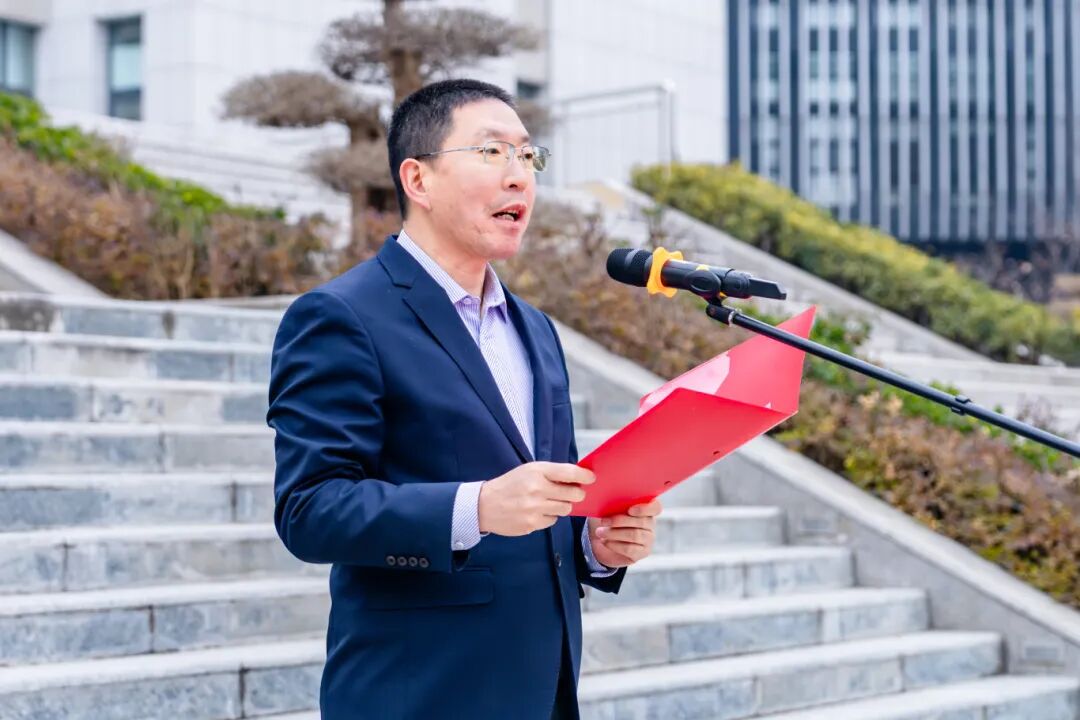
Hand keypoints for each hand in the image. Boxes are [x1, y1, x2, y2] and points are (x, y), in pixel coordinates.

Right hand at [477, 462, 593, 536]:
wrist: (485, 505)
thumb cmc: (510, 485)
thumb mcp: (528, 470)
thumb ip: (552, 473)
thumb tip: (578, 478)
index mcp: (537, 471)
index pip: (569, 472)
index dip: (585, 476)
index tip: (591, 478)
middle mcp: (537, 489)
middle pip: (573, 494)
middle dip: (577, 494)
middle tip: (574, 493)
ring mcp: (534, 508)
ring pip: (565, 509)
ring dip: (562, 506)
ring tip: (550, 502)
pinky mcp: (532, 524)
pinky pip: (553, 521)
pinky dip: (549, 516)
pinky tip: (536, 511)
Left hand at [587, 499, 662, 568]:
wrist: (603, 541)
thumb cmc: (608, 519)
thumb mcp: (610, 509)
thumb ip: (614, 503)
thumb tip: (605, 498)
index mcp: (646, 509)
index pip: (656, 507)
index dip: (645, 509)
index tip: (630, 510)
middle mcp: (650, 524)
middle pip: (641, 522)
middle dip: (619, 521)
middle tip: (603, 521)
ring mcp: (648, 540)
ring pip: (634, 535)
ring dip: (614, 533)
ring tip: (600, 532)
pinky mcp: (642, 553)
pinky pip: (630, 549)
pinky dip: (614, 544)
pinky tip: (605, 541)